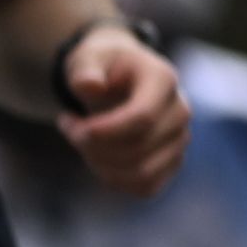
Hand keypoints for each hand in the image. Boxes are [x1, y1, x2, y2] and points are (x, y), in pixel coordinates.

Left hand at [54, 20, 188, 196]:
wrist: (120, 79)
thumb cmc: (103, 67)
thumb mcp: (88, 59)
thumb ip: (85, 69)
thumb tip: (89, 86)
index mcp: (163, 80)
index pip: (143, 117)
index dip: (104, 130)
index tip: (66, 121)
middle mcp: (179, 111)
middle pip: (139, 147)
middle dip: (92, 145)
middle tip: (67, 126)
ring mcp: (180, 139)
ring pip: (142, 172)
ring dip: (100, 164)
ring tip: (80, 142)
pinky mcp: (172, 162)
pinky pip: (145, 187)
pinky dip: (114, 180)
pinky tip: (96, 159)